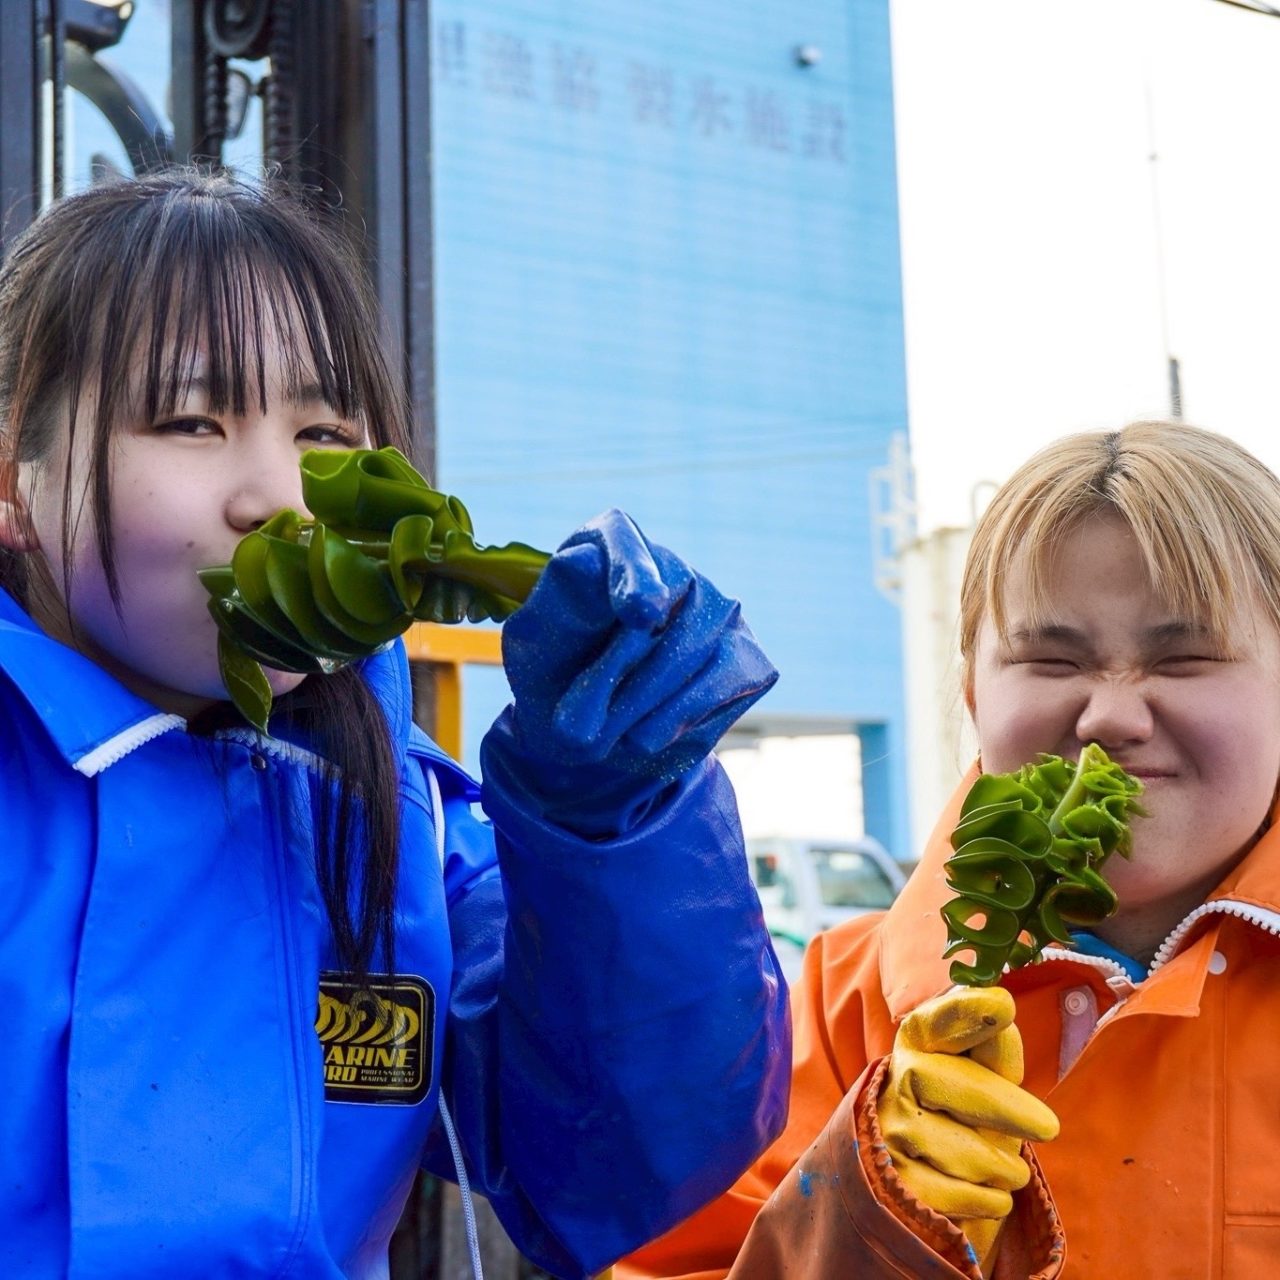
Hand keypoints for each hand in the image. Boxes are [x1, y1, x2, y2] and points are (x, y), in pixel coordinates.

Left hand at [480, 509, 776, 837]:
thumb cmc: (553, 670)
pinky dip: (685, 713)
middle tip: (579, 728)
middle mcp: (671, 568)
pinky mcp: (743, 653)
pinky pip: (732, 675)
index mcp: (612, 544)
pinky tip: (645, 738)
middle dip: (628, 672)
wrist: (585, 729)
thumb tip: (583, 563)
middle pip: (673, 601)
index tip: (641, 613)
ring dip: (652, 701)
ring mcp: (714, 608)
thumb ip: (559, 601)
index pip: (625, 543)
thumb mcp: (536, 640)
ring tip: (609, 738)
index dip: (635, 576)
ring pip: (703, 645)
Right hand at [877, 987, 1057, 1271]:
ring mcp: (889, 1131)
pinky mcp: (894, 1183)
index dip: (967, 1012)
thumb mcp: (986, 1078)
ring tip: (1009, 1169)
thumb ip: (996, 1051)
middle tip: (1048, 1127)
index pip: (938, 1021)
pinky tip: (985, 1192)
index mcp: (920, 1041)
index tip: (1003, 1005)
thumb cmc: (967, 1110)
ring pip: (958, 1150)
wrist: (930, 1175)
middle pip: (948, 1082)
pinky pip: (956, 1196)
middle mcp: (896, 1080)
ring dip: (999, 1166)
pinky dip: (986, 1200)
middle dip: (1002, 1106)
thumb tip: (1002, 1013)